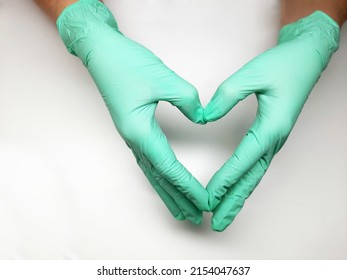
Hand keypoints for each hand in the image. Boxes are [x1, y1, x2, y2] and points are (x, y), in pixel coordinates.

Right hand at [57, 0, 208, 222]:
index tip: (203, 201)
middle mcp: (134, 140)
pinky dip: (159, 176)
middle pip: (159, 177)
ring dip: (167, 192)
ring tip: (180, 210)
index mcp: (140, 131)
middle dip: (178, 198)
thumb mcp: (162, 78)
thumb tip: (201, 117)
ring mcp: (131, 137)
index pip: (169, 167)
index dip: (188, 186)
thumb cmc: (125, 64)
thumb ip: (187, 100)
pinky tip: (164, 182)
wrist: (101, 53)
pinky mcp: (132, 130)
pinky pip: (148, 161)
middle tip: (194, 217)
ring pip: (152, 172)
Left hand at [204, 11, 339, 230]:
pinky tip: (236, 191)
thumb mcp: (253, 74)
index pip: (243, 159)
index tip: (210, 198)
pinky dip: (244, 183)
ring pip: (254, 176)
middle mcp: (274, 139)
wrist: (306, 59)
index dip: (225, 181)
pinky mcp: (270, 137)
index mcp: (271, 126)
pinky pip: (255, 166)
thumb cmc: (284, 66)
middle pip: (250, 178)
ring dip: (238, 198)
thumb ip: (227, 95)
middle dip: (232, 202)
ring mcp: (274, 140)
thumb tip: (206, 115)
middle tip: (217, 223)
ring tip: (224, 216)